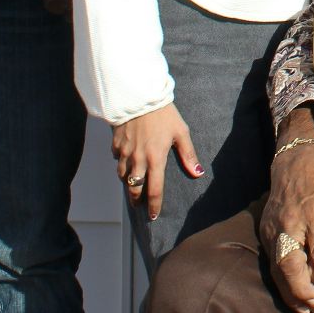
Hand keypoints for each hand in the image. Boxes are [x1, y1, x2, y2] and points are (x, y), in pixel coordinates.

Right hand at [110, 103, 201, 221]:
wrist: (139, 96)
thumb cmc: (163, 113)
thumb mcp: (181, 132)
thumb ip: (188, 154)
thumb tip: (198, 173)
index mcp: (155, 159)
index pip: (154, 190)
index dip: (154, 206)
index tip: (153, 216)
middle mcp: (138, 160)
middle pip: (134, 189)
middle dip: (136, 199)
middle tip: (140, 204)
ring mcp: (124, 153)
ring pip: (123, 176)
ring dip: (129, 183)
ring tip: (133, 186)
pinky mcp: (115, 144)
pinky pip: (117, 159)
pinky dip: (121, 164)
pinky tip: (126, 161)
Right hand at [258, 109, 313, 312]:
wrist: (294, 162)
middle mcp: (290, 224)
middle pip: (292, 266)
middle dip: (308, 292)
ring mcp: (273, 230)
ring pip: (279, 272)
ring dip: (297, 295)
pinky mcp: (265, 235)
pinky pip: (274, 268)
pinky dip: (286, 287)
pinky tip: (302, 299)